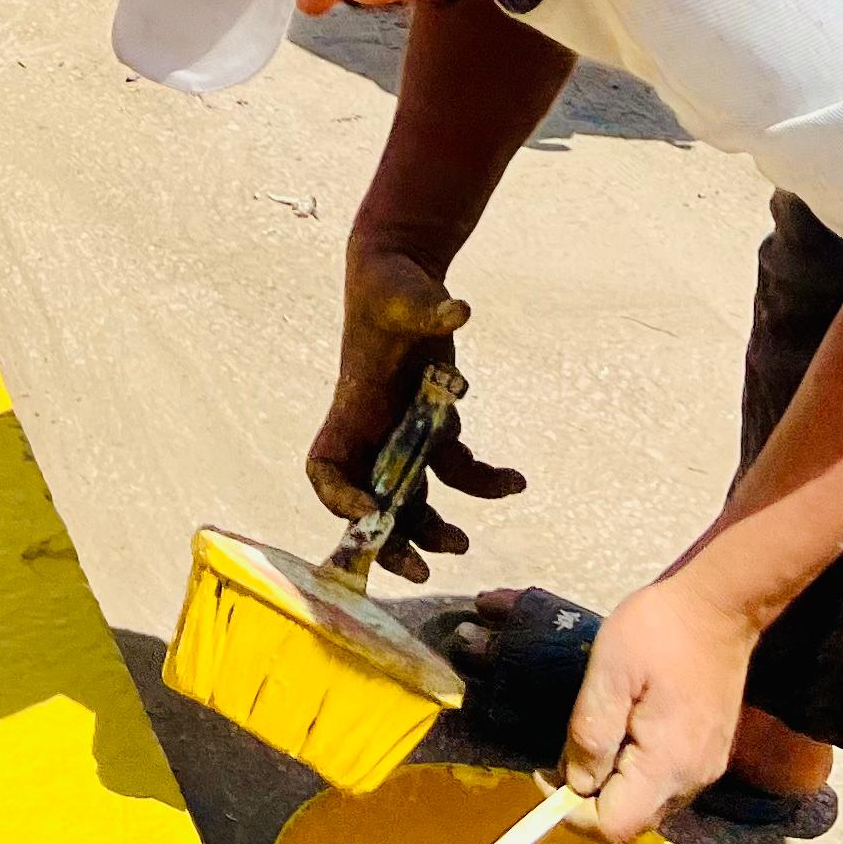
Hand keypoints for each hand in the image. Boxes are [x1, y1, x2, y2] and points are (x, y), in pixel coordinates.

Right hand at [303, 248, 525, 574]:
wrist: (403, 273)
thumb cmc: (391, 284)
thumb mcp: (405, 294)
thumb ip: (428, 307)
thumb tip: (457, 310)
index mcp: (353, 407)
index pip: (327, 466)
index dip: (339, 497)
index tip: (369, 512)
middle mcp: (373, 428)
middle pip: (372, 499)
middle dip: (391, 539)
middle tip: (419, 570)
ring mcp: (403, 430)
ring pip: (413, 496)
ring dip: (435, 527)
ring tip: (464, 544)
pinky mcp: (433, 423)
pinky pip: (456, 469)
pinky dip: (486, 482)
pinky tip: (516, 481)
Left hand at [563, 571, 759, 843]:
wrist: (720, 607)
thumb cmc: (661, 630)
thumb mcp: (610, 671)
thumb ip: (590, 732)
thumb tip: (573, 781)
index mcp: (667, 764)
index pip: (614, 826)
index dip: (572, 811)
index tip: (546, 773)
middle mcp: (692, 779)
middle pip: (631, 820)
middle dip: (589, 798)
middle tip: (564, 751)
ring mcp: (705, 768)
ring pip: (647, 804)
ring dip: (612, 785)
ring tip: (594, 735)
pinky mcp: (708, 753)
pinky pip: (663, 783)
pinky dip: (634, 772)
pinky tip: (622, 729)